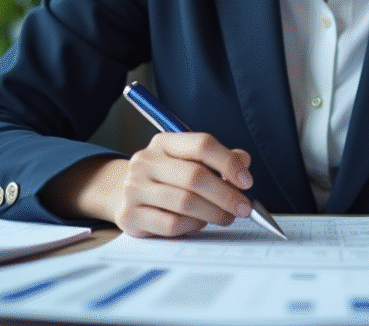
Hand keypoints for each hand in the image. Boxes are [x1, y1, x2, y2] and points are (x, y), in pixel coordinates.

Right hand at [112, 132, 257, 236]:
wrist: (121, 194)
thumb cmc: (165, 177)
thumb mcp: (188, 161)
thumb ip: (217, 160)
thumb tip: (243, 161)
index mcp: (164, 142)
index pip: (202, 144)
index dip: (229, 163)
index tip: (247, 181)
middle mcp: (145, 161)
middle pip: (195, 176)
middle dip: (226, 195)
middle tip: (244, 208)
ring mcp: (134, 188)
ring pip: (185, 202)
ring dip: (214, 213)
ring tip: (227, 217)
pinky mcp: (130, 215)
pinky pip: (171, 224)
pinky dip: (193, 226)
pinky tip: (201, 224)